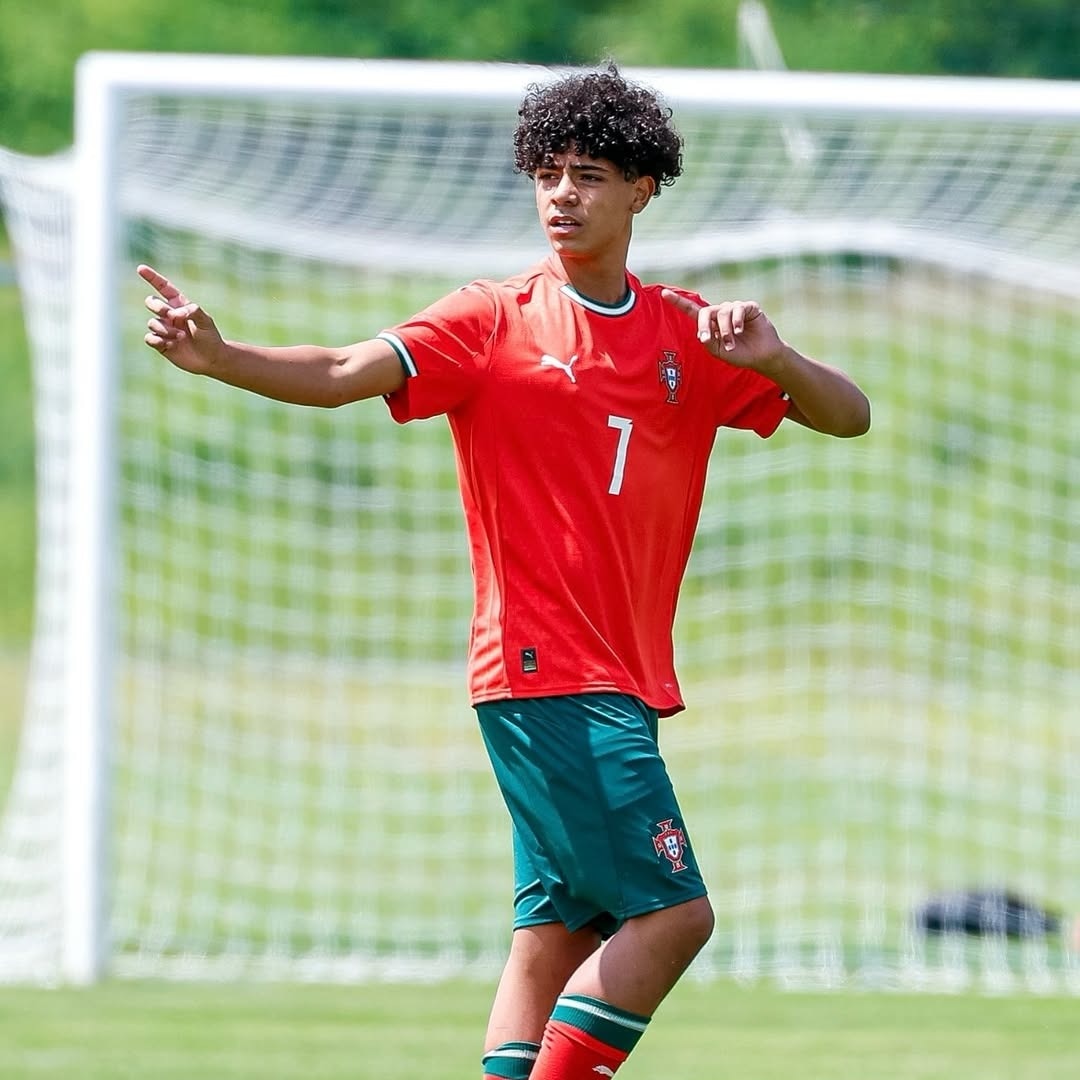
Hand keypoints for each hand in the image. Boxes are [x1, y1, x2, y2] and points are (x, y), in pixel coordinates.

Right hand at [138, 264, 223, 374]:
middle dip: (157, 306)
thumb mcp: (206, 321)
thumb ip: (192, 311)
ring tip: (181, 337)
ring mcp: (164, 329)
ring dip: (166, 330)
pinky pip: (149, 338)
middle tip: (171, 316)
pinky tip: (172, 344)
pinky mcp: (160, 344)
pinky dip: (158, 340)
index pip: (164, 288)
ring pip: (152, 322)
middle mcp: (169, 316)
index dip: (152, 278)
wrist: (211, 359)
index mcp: (179, 305)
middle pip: (151, 302)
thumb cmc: (210, 337)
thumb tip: (173, 314)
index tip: (140, 268)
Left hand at [662, 289, 783, 374]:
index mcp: (711, 323)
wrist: (761, 356)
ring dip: (725, 330)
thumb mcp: (718, 351)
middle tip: (707, 339)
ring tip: (731, 343)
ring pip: (722, 313)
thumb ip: (708, 341)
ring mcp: (735, 308)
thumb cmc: (739, 354)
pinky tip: (739, 331)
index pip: (692, 310)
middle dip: (704, 326)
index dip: (678, 301)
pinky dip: (736, 321)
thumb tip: (702, 333)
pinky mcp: (749, 307)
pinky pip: (738, 309)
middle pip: (706, 312)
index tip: (663, 293)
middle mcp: (721, 312)